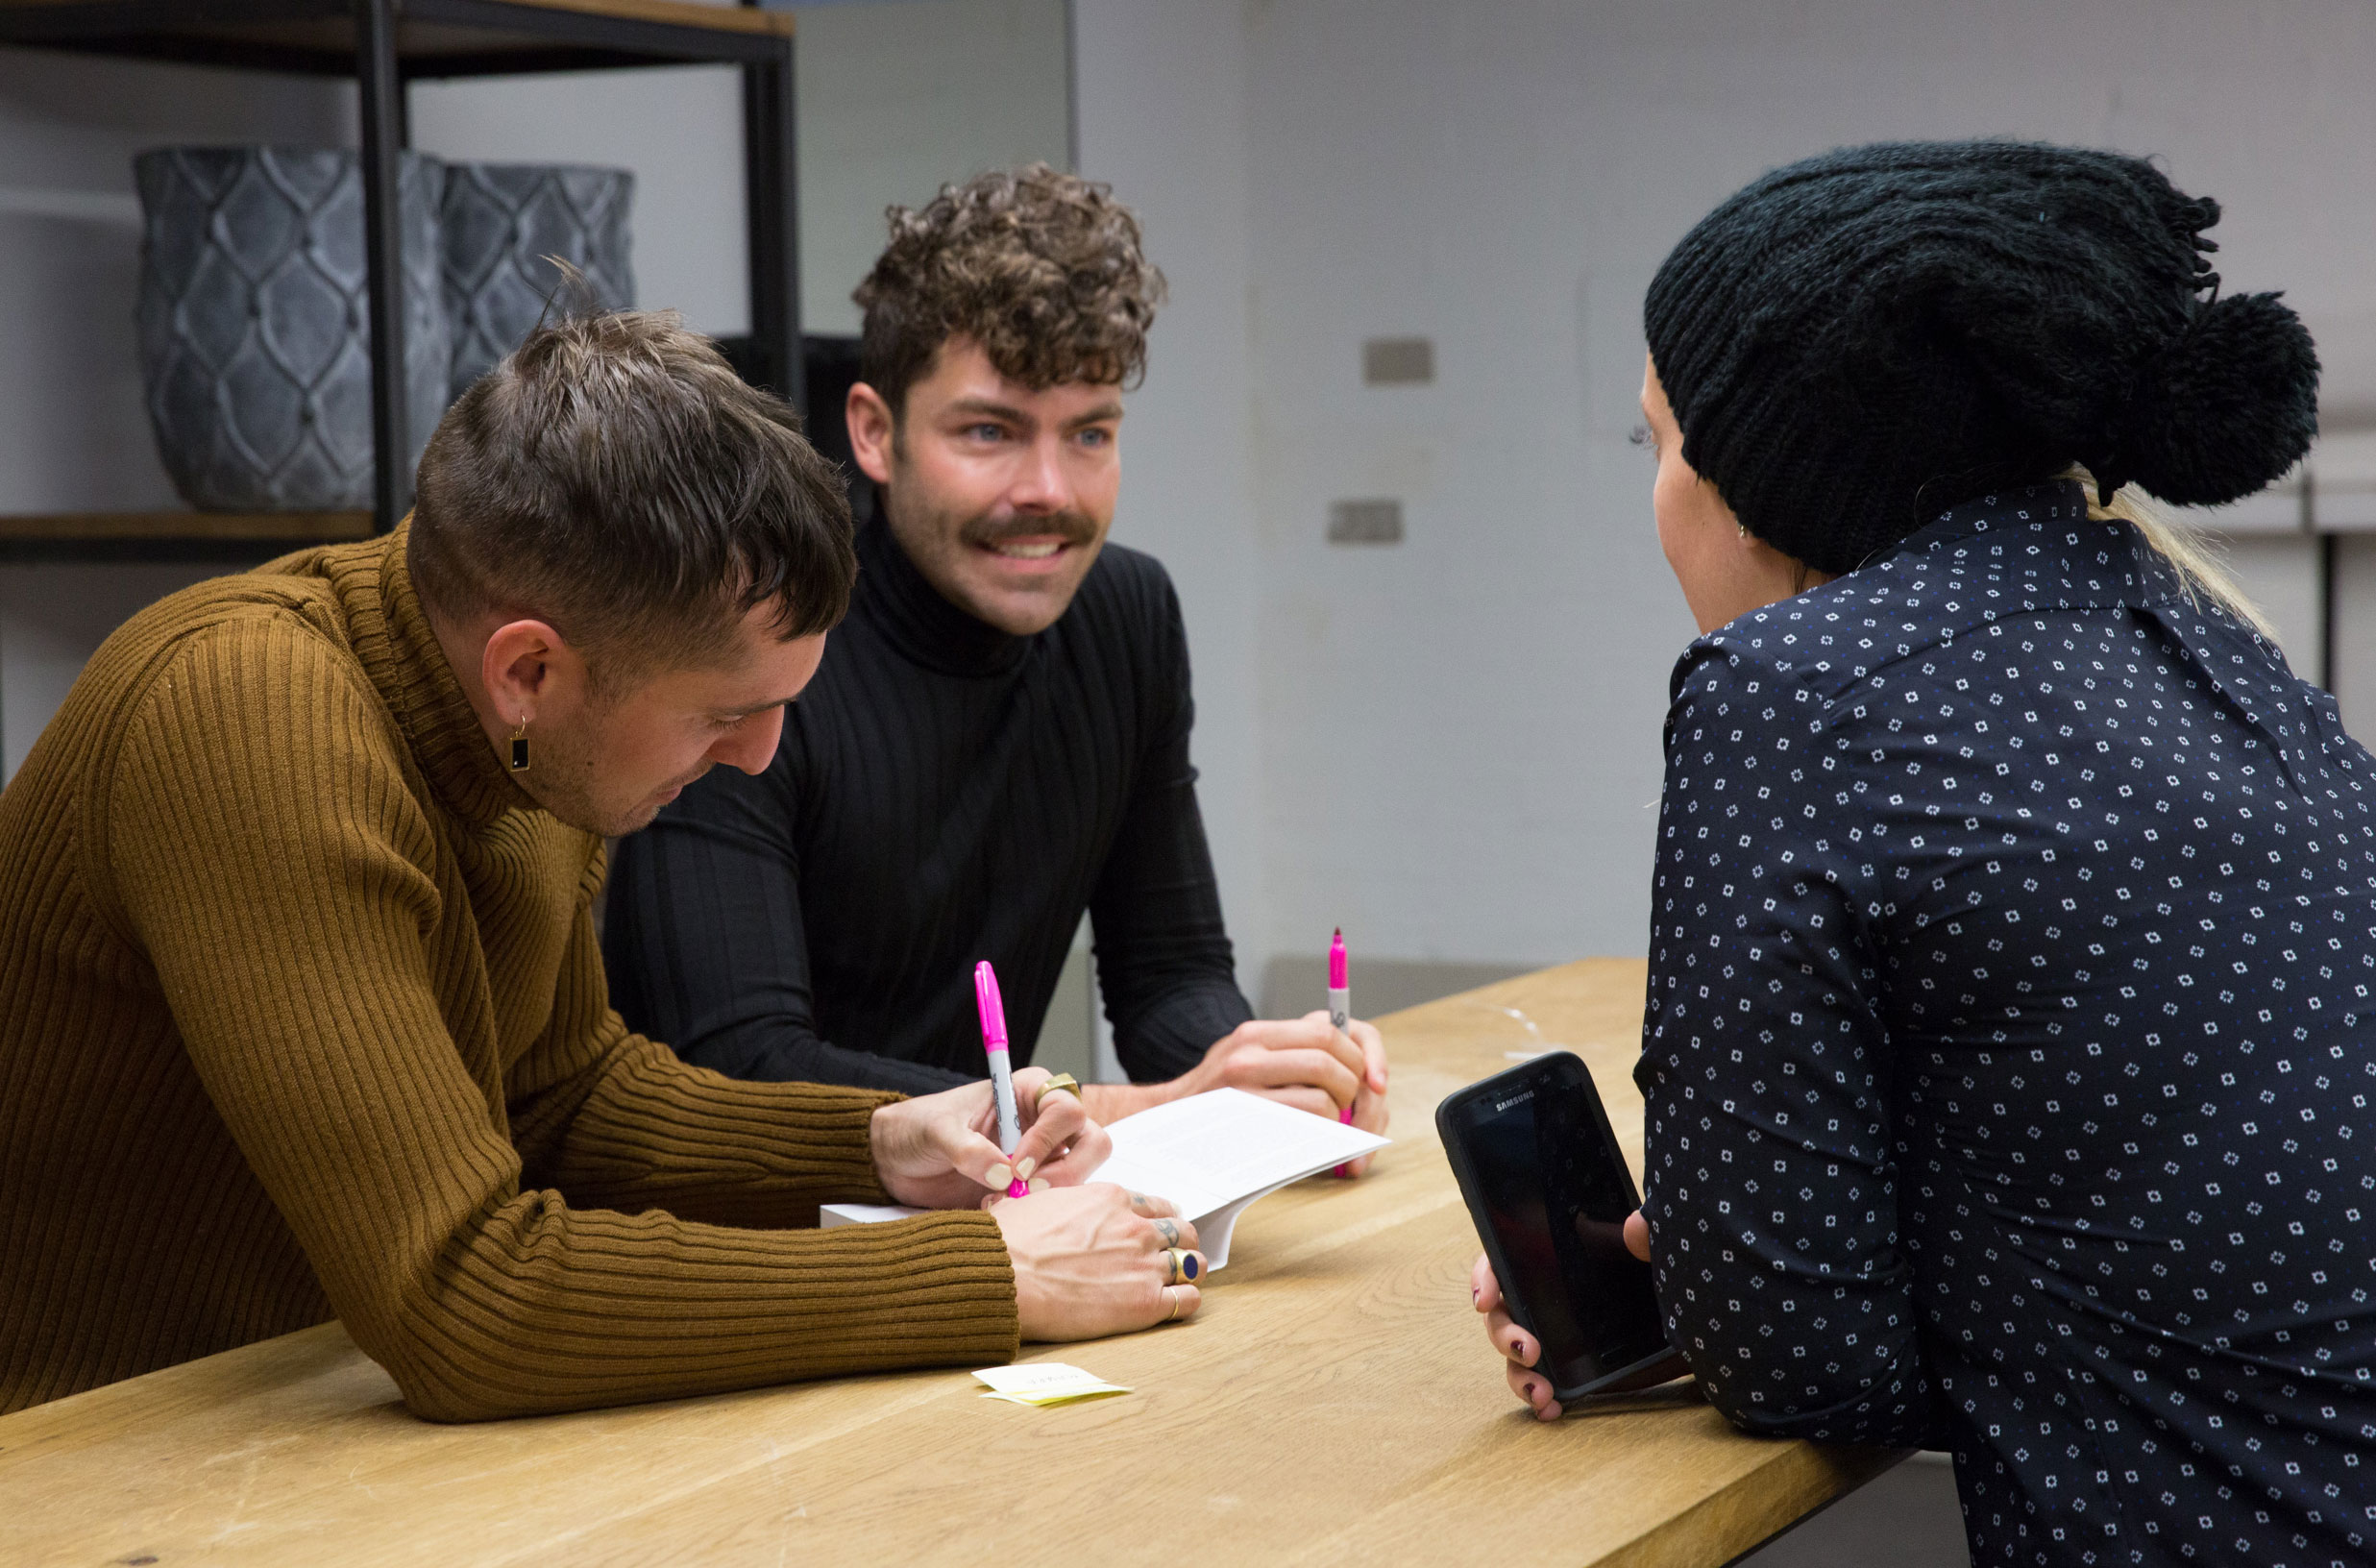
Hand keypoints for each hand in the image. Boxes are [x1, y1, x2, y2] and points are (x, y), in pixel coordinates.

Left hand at [869, 1066, 1110, 1209]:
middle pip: (1093, 1142)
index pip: (1067, 1107)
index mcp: (1028, 1092)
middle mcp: (1045, 1123)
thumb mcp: (936, 1131)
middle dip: (1067, 1171)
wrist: (897, 1161)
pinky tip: (998, 1211)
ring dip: (1050, 1196)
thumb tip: (1002, 1174)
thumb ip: (967, 1148)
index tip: (1016, 1164)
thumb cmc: (918, 1128)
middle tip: (1026, 1190)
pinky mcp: (1033, 1189)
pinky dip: (1036, 1214)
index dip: (1048, 1138)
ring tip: (1002, 1202)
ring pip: (1081, 1177)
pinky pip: (1057, 1203)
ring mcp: (1043, 1158)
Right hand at [991, 1183, 1204, 1338]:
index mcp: (1111, 1199)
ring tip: (1180, 1281)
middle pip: (1182, 1231)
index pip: (1156, 1206)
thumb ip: (1051, 1203)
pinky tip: (1175, 1304)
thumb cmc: (1006, 1241)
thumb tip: (1029, 1207)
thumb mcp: (1033, 1202)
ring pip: (1192, 1263)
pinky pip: (1188, 1299)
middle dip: (1180, 1243)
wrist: (1002, 1276)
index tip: (1158, 1230)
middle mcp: (1134, 1228)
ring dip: (1187, 1271)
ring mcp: (1144, 1264)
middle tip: (1172, 1256)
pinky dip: (1187, 1301)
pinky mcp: (1145, 1302)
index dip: (1159, 1220)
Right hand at [1153, 1012, 1389, 1158]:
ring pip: (1324, 1095)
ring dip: (1340, 1116)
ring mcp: (1246, 1087)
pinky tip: (1315, 1139)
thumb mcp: (1243, 1059)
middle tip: (1353, 1105)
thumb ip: (1289, 1054)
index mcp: (1257, 1034)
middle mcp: (1250, 1052)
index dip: (1363, 1054)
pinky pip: (1306, 1124)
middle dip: (1356, 1086)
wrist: (1160, 1124)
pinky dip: (1323, 1134)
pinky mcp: (1247, 1120)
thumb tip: (1354, 1067)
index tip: (1375, 1079)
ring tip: (1331, 1125)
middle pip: (1331, 1057)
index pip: (1328, 1029)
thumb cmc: (1213, 1099)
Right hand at [1475, 1210, 1679, 1419]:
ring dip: (1519, 1375)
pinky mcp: (1575, 1367)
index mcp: (1553, 1259)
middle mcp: (1548, 1297)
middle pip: (1504, 1313)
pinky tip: (1551, 1409)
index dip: (1486, 1277)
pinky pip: (1544, 1383)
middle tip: (1530, 1349)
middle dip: (1505, 1335)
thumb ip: (1643, 1236)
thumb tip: (1636, 1229)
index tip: (1485, 1300)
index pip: (1502, 1259)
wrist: (1693, 1308)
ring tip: (1540, 1392)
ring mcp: (1558, 1334)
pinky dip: (1540, 1399)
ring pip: (1517, 1354)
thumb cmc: (1660, 1268)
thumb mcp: (1648, 1248)